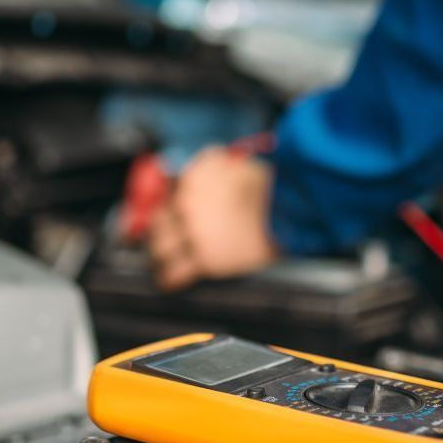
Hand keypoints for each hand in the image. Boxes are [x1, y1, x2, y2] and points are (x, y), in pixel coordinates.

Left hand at [148, 146, 280, 289]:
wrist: (284, 208)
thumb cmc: (266, 185)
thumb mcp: (233, 161)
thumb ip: (210, 161)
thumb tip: (198, 165)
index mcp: (192, 180)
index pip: (165, 196)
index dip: (166, 209)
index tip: (167, 216)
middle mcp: (186, 206)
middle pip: (158, 224)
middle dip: (158, 233)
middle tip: (161, 240)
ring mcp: (193, 234)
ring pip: (161, 249)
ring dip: (159, 256)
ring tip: (160, 263)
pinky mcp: (205, 259)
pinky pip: (176, 273)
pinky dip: (170, 278)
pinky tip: (167, 281)